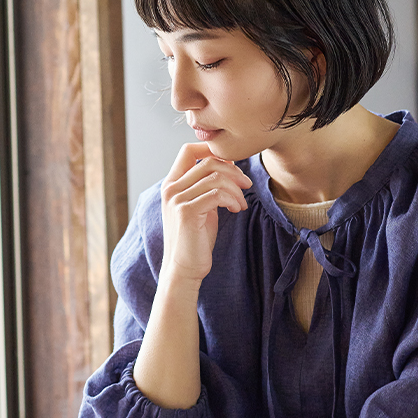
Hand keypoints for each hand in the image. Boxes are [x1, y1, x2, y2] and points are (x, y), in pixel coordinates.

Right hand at [161, 142, 251, 282]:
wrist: (184, 268)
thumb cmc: (195, 239)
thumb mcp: (201, 206)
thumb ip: (208, 186)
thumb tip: (228, 164)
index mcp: (171, 184)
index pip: (188, 150)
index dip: (212, 149)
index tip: (232, 163)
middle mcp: (171, 189)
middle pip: (208, 162)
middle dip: (234, 171)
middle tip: (247, 185)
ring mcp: (177, 200)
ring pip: (216, 178)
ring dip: (236, 189)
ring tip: (241, 203)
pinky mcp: (187, 212)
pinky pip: (217, 194)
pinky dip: (233, 199)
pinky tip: (237, 209)